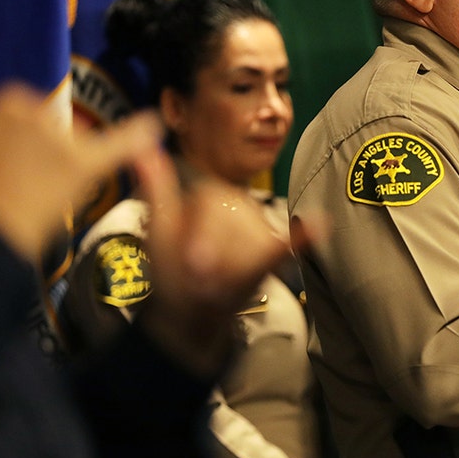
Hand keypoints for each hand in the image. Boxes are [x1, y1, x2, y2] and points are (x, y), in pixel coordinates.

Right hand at [0, 40, 161, 262]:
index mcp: (8, 102)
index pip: (24, 108)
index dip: (14, 139)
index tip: (0, 163)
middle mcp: (37, 115)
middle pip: (53, 123)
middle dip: (40, 150)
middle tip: (17, 183)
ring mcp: (61, 140)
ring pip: (76, 140)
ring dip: (64, 161)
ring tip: (35, 192)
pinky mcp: (83, 166)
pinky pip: (120, 142)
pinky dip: (140, 133)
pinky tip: (157, 123)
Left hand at [130, 149, 316, 374]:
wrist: (186, 310)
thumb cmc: (170, 269)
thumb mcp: (159, 229)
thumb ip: (157, 188)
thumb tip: (140, 147)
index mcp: (209, 194)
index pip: (212, 201)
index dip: (203, 232)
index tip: (191, 262)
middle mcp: (238, 204)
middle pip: (234, 221)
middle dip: (216, 252)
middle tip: (200, 279)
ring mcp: (257, 228)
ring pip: (253, 243)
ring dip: (233, 269)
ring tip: (215, 287)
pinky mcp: (271, 252)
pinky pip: (286, 244)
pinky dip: (300, 237)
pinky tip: (317, 225)